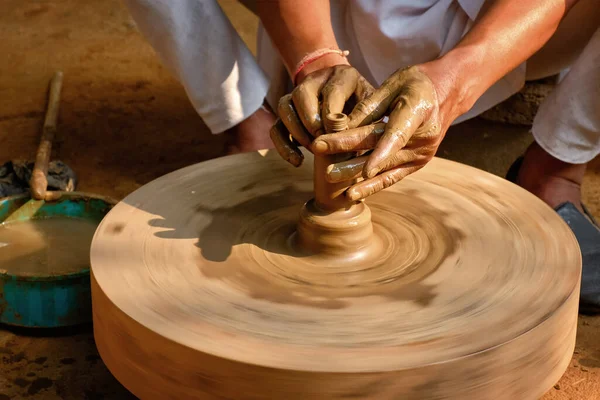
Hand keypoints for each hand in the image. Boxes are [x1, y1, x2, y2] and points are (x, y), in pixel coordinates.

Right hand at [270, 65, 374, 166]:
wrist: (356, 105)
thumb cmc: (368, 110)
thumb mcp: (374, 110)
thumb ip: (366, 119)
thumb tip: (353, 136)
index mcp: (343, 76)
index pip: (331, 91)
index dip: (332, 115)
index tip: (338, 134)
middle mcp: (316, 80)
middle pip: (301, 94)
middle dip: (310, 121)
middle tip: (322, 141)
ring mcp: (297, 95)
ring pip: (284, 107)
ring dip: (297, 132)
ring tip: (313, 150)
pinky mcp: (288, 114)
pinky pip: (276, 127)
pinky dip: (283, 146)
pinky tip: (298, 161)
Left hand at [312, 65, 448, 200]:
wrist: (447, 94)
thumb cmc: (417, 83)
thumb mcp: (395, 83)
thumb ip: (370, 104)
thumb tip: (342, 123)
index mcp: (419, 112)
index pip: (396, 134)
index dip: (379, 152)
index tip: (363, 166)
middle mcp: (423, 138)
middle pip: (380, 148)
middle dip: (347, 150)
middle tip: (318, 149)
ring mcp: (421, 155)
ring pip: (383, 166)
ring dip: (354, 172)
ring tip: (328, 176)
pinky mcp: (415, 165)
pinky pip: (391, 178)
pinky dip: (370, 186)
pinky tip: (350, 194)